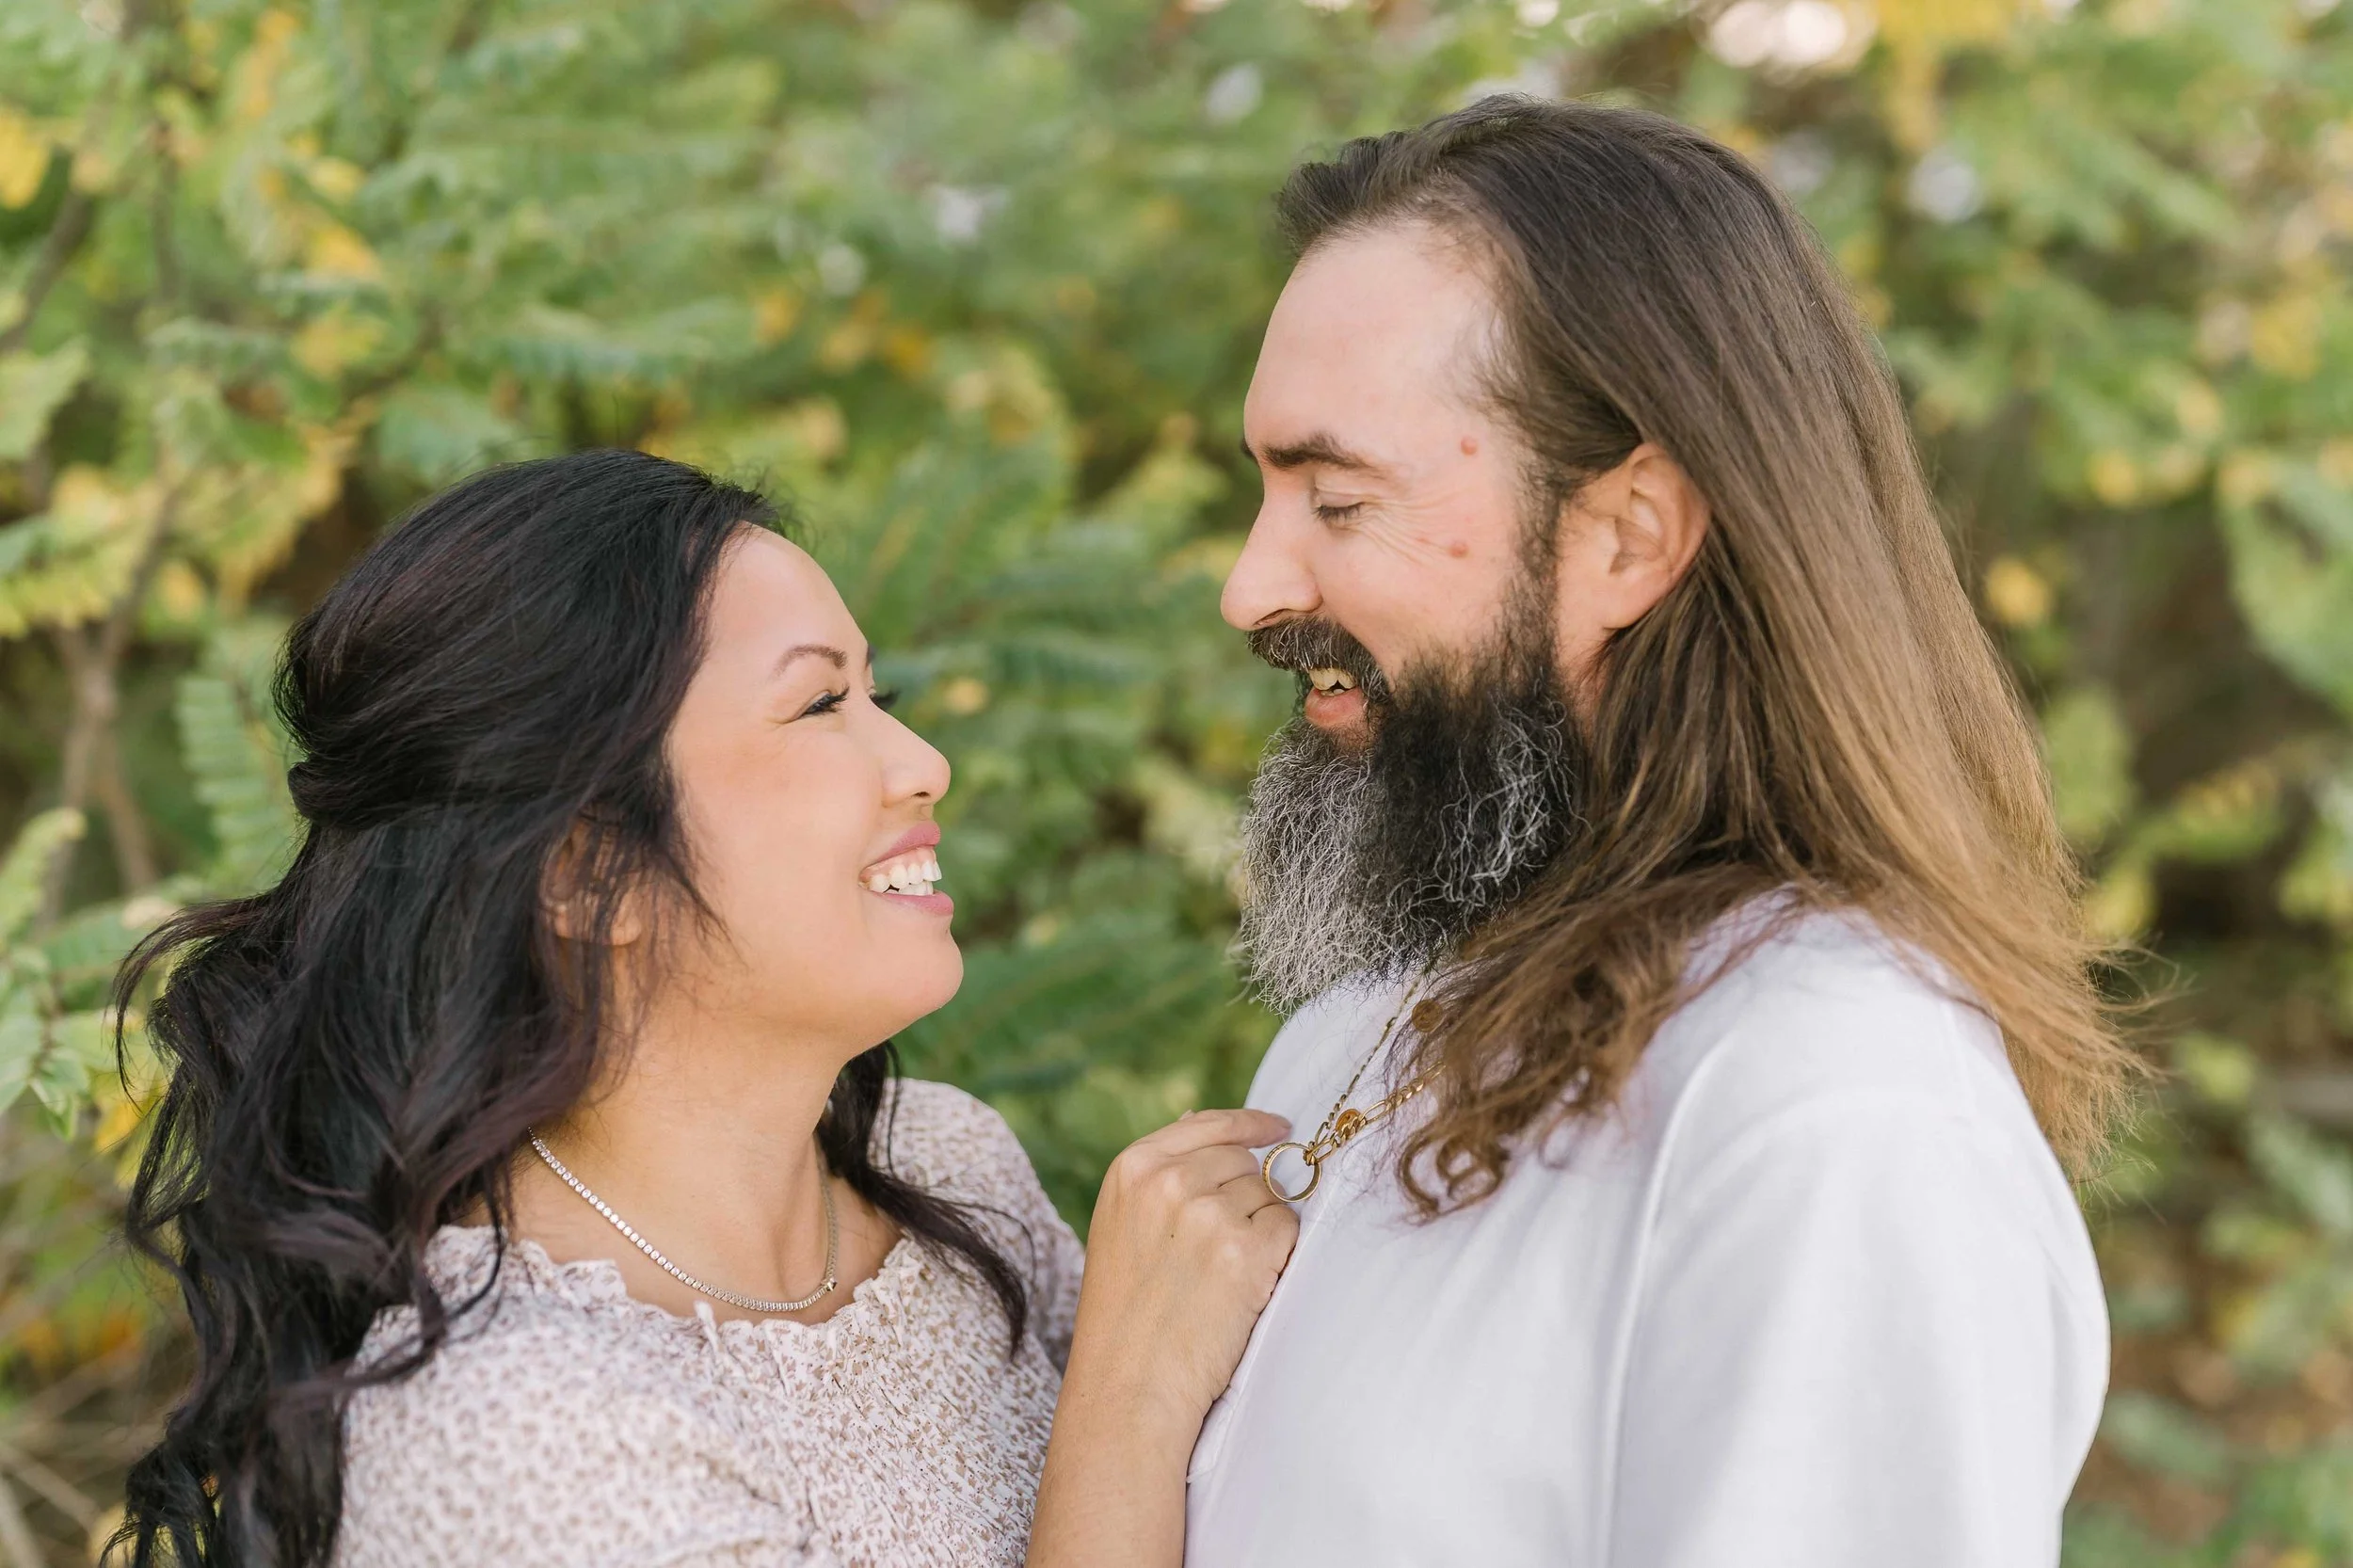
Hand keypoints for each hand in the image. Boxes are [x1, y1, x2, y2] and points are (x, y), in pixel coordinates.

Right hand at [1065, 1107, 1299, 1433]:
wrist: (1128, 1384)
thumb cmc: (1124, 1314)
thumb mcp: (1121, 1225)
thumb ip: (1158, 1173)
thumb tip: (1198, 1119)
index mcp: (1133, 1168)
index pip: (1209, 1124)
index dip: (1250, 1124)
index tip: (1278, 1127)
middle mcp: (1169, 1181)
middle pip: (1244, 1162)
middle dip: (1247, 1196)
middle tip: (1221, 1251)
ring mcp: (1208, 1214)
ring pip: (1269, 1195)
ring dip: (1261, 1229)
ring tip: (1220, 1277)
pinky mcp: (1246, 1252)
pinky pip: (1288, 1229)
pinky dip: (1278, 1255)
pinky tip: (1244, 1287)